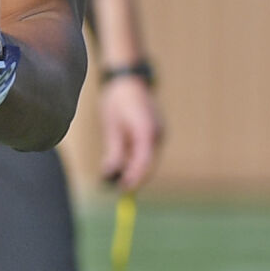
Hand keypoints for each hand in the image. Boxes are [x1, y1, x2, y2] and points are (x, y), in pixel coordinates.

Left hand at [99, 73, 162, 188]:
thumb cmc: (116, 100)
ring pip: (147, 159)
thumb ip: (114, 152)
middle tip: (117, 189)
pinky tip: (122, 159)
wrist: (128, 79)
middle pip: (148, 164)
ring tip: (113, 173)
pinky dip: (136, 159)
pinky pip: (146, 151)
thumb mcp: (111, 126)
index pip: (144, 162)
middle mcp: (157, 133)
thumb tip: (110, 175)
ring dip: (133, 168)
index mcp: (146, 130)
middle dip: (134, 178)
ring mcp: (159, 132)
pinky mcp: (156, 132)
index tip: (121, 190)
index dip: (134, 178)